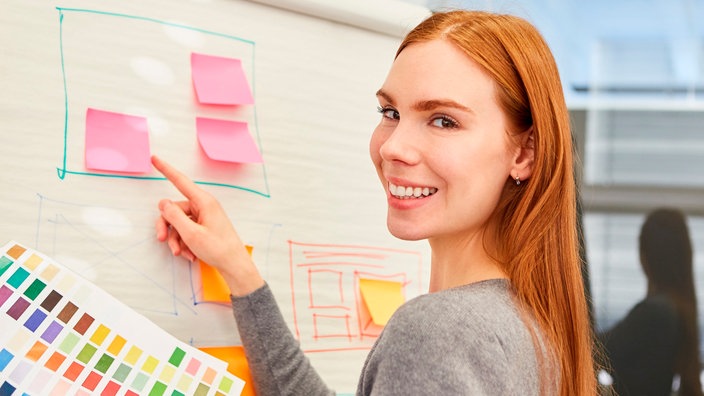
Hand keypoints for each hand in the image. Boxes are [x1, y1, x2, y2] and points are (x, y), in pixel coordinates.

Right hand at [152, 155, 263, 295]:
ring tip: (181, 253)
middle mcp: (203, 206)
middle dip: (167, 226)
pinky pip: (186, 231)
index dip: (166, 169)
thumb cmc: (218, 249)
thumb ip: (174, 216)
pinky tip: (189, 255)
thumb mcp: (191, 233)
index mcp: (203, 202)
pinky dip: (184, 243)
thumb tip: (163, 203)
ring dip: (176, 239)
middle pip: (174, 209)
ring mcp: (204, 217)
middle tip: (162, 240)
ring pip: (178, 223)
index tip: (155, 158)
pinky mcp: (203, 227)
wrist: (234, 265)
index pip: (180, 181)